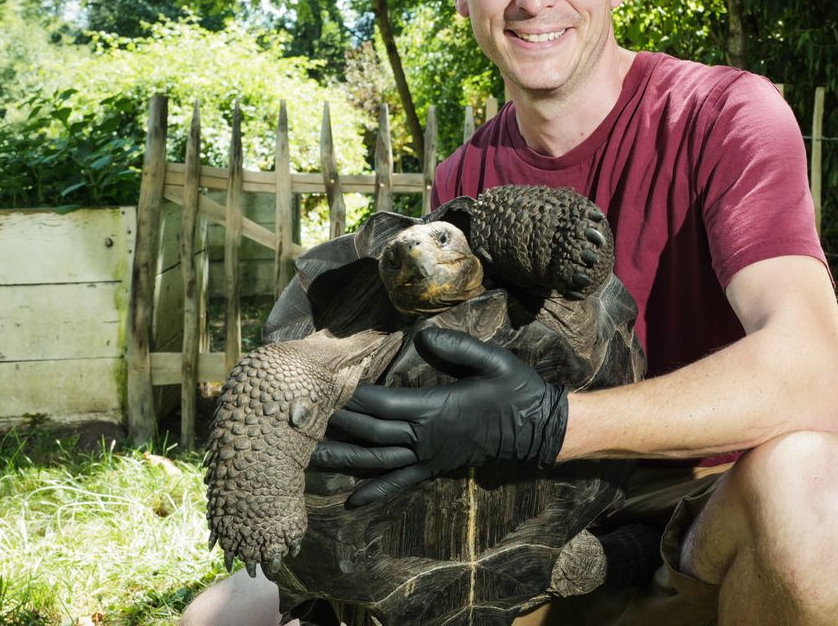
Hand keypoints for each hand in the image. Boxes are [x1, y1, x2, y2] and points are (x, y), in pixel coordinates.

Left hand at [310, 327, 567, 506]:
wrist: (537, 427)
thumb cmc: (514, 388)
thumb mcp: (493, 360)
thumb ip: (458, 348)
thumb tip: (423, 336)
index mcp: (434, 409)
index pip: (381, 404)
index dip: (350, 397)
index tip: (322, 388)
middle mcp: (425, 438)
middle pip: (370, 434)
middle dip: (335, 426)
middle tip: (301, 420)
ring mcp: (428, 457)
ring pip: (376, 462)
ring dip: (341, 460)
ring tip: (307, 459)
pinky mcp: (434, 467)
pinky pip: (400, 483)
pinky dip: (375, 492)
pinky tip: (351, 501)